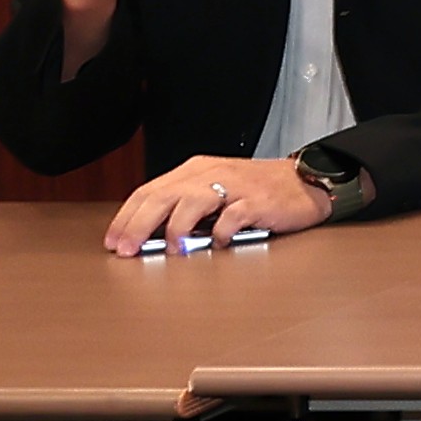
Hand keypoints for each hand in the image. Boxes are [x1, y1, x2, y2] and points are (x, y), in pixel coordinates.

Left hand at [107, 153, 329, 253]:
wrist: (307, 181)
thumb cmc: (258, 190)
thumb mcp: (215, 190)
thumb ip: (185, 207)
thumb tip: (150, 236)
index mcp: (196, 170)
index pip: (149, 191)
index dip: (126, 217)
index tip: (114, 241)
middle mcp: (210, 173)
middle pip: (162, 196)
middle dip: (138, 226)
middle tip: (125, 250)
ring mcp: (234, 186)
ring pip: (191, 202)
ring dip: (174, 229)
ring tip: (169, 250)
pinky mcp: (258, 201)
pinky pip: (231, 218)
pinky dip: (220, 234)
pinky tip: (217, 245)